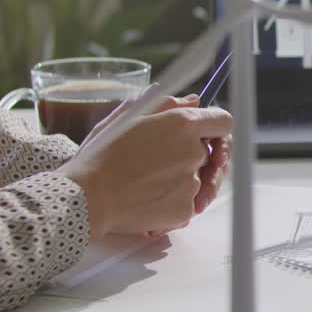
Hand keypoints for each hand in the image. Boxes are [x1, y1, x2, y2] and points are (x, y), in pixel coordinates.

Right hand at [58, 89, 233, 239]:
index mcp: (183, 124)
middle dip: (189, 153)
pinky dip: (173, 200)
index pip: (224, 121)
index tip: (202, 132)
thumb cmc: (102, 154)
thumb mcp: (128, 117)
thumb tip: (195, 101)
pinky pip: (189, 202)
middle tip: (158, 160)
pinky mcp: (186, 209)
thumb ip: (167, 104)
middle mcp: (194, 152)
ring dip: (180, 177)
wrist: (87, 197)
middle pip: (209, 151)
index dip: (213, 126)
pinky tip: (149, 197)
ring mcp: (192, 183)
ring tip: (149, 179)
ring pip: (198, 177)